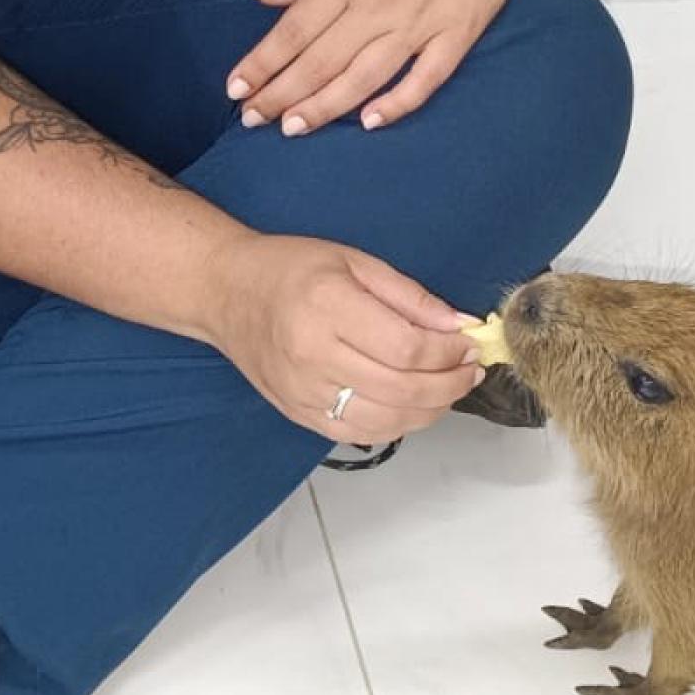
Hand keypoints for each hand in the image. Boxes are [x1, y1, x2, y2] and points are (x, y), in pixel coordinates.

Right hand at [201, 233, 481, 443]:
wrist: (224, 292)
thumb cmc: (288, 268)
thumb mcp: (354, 261)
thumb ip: (409, 296)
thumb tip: (459, 326)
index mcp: (328, 308)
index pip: (406, 348)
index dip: (448, 352)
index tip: (468, 344)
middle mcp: (313, 356)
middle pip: (402, 389)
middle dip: (449, 384)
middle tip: (469, 370)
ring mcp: (303, 392)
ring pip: (385, 420)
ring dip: (430, 410)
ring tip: (448, 389)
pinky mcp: (297, 413)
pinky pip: (358, 433)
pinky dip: (395, 426)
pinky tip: (412, 406)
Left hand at [227, 0, 526, 134]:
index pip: (296, 28)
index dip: (263, 61)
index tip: (235, 89)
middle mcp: (382, 0)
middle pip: (323, 58)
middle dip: (282, 92)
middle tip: (253, 120)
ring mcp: (423, 19)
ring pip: (366, 73)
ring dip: (327, 105)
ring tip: (293, 127)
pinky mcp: (459, 32)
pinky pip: (427, 76)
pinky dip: (400, 101)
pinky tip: (370, 122)